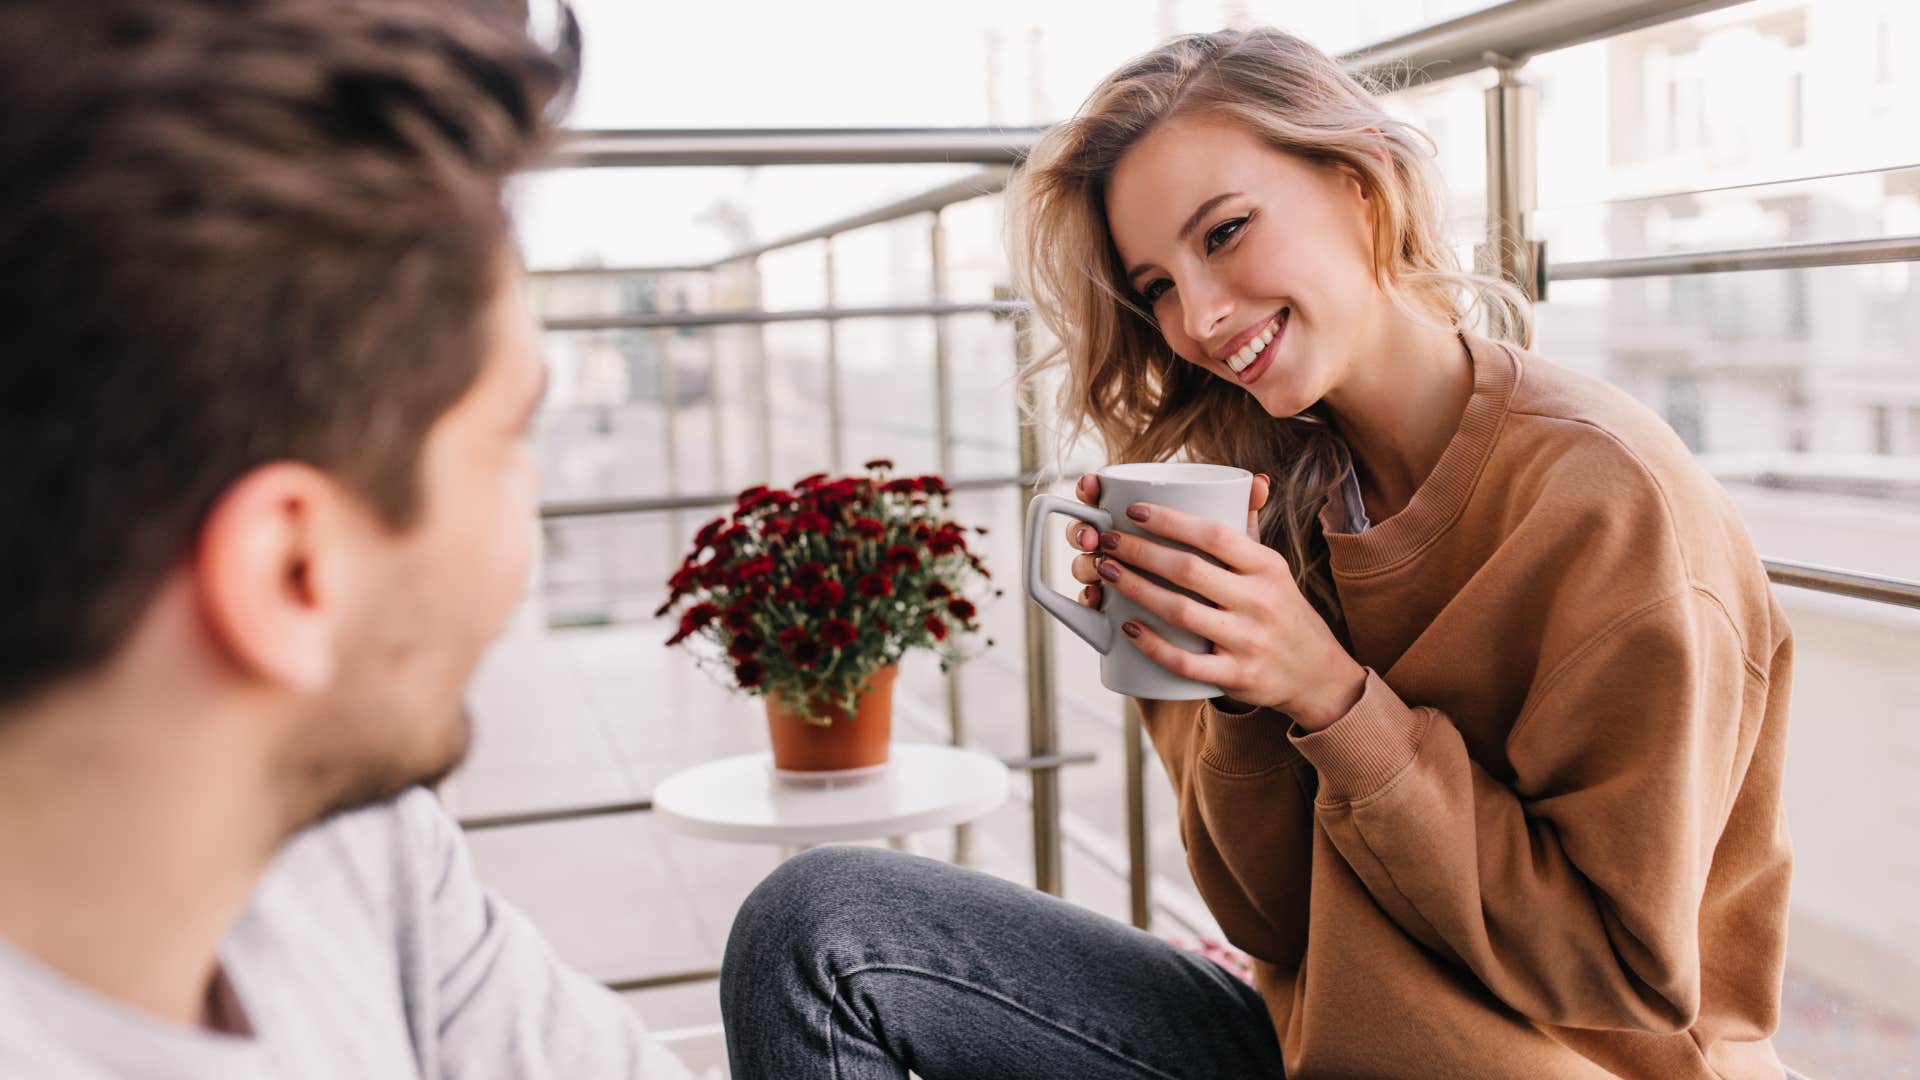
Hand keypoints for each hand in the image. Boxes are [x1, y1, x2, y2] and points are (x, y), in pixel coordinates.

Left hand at [1067, 473, 1364, 728]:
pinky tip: (1126, 626)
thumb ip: (1251, 527)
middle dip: (1139, 552)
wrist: (1318, 674)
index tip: (1132, 510)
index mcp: (1267, 566)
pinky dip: (1153, 645)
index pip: (1215, 535)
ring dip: (1136, 590)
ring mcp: (1248, 641)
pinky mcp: (1237, 676)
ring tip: (1105, 572)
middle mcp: (1260, 601)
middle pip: (1189, 571)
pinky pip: (1186, 663)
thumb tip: (1250, 480)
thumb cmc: (1282, 611)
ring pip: (1182, 613)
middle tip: (1106, 541)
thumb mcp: (1274, 568)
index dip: (1170, 521)